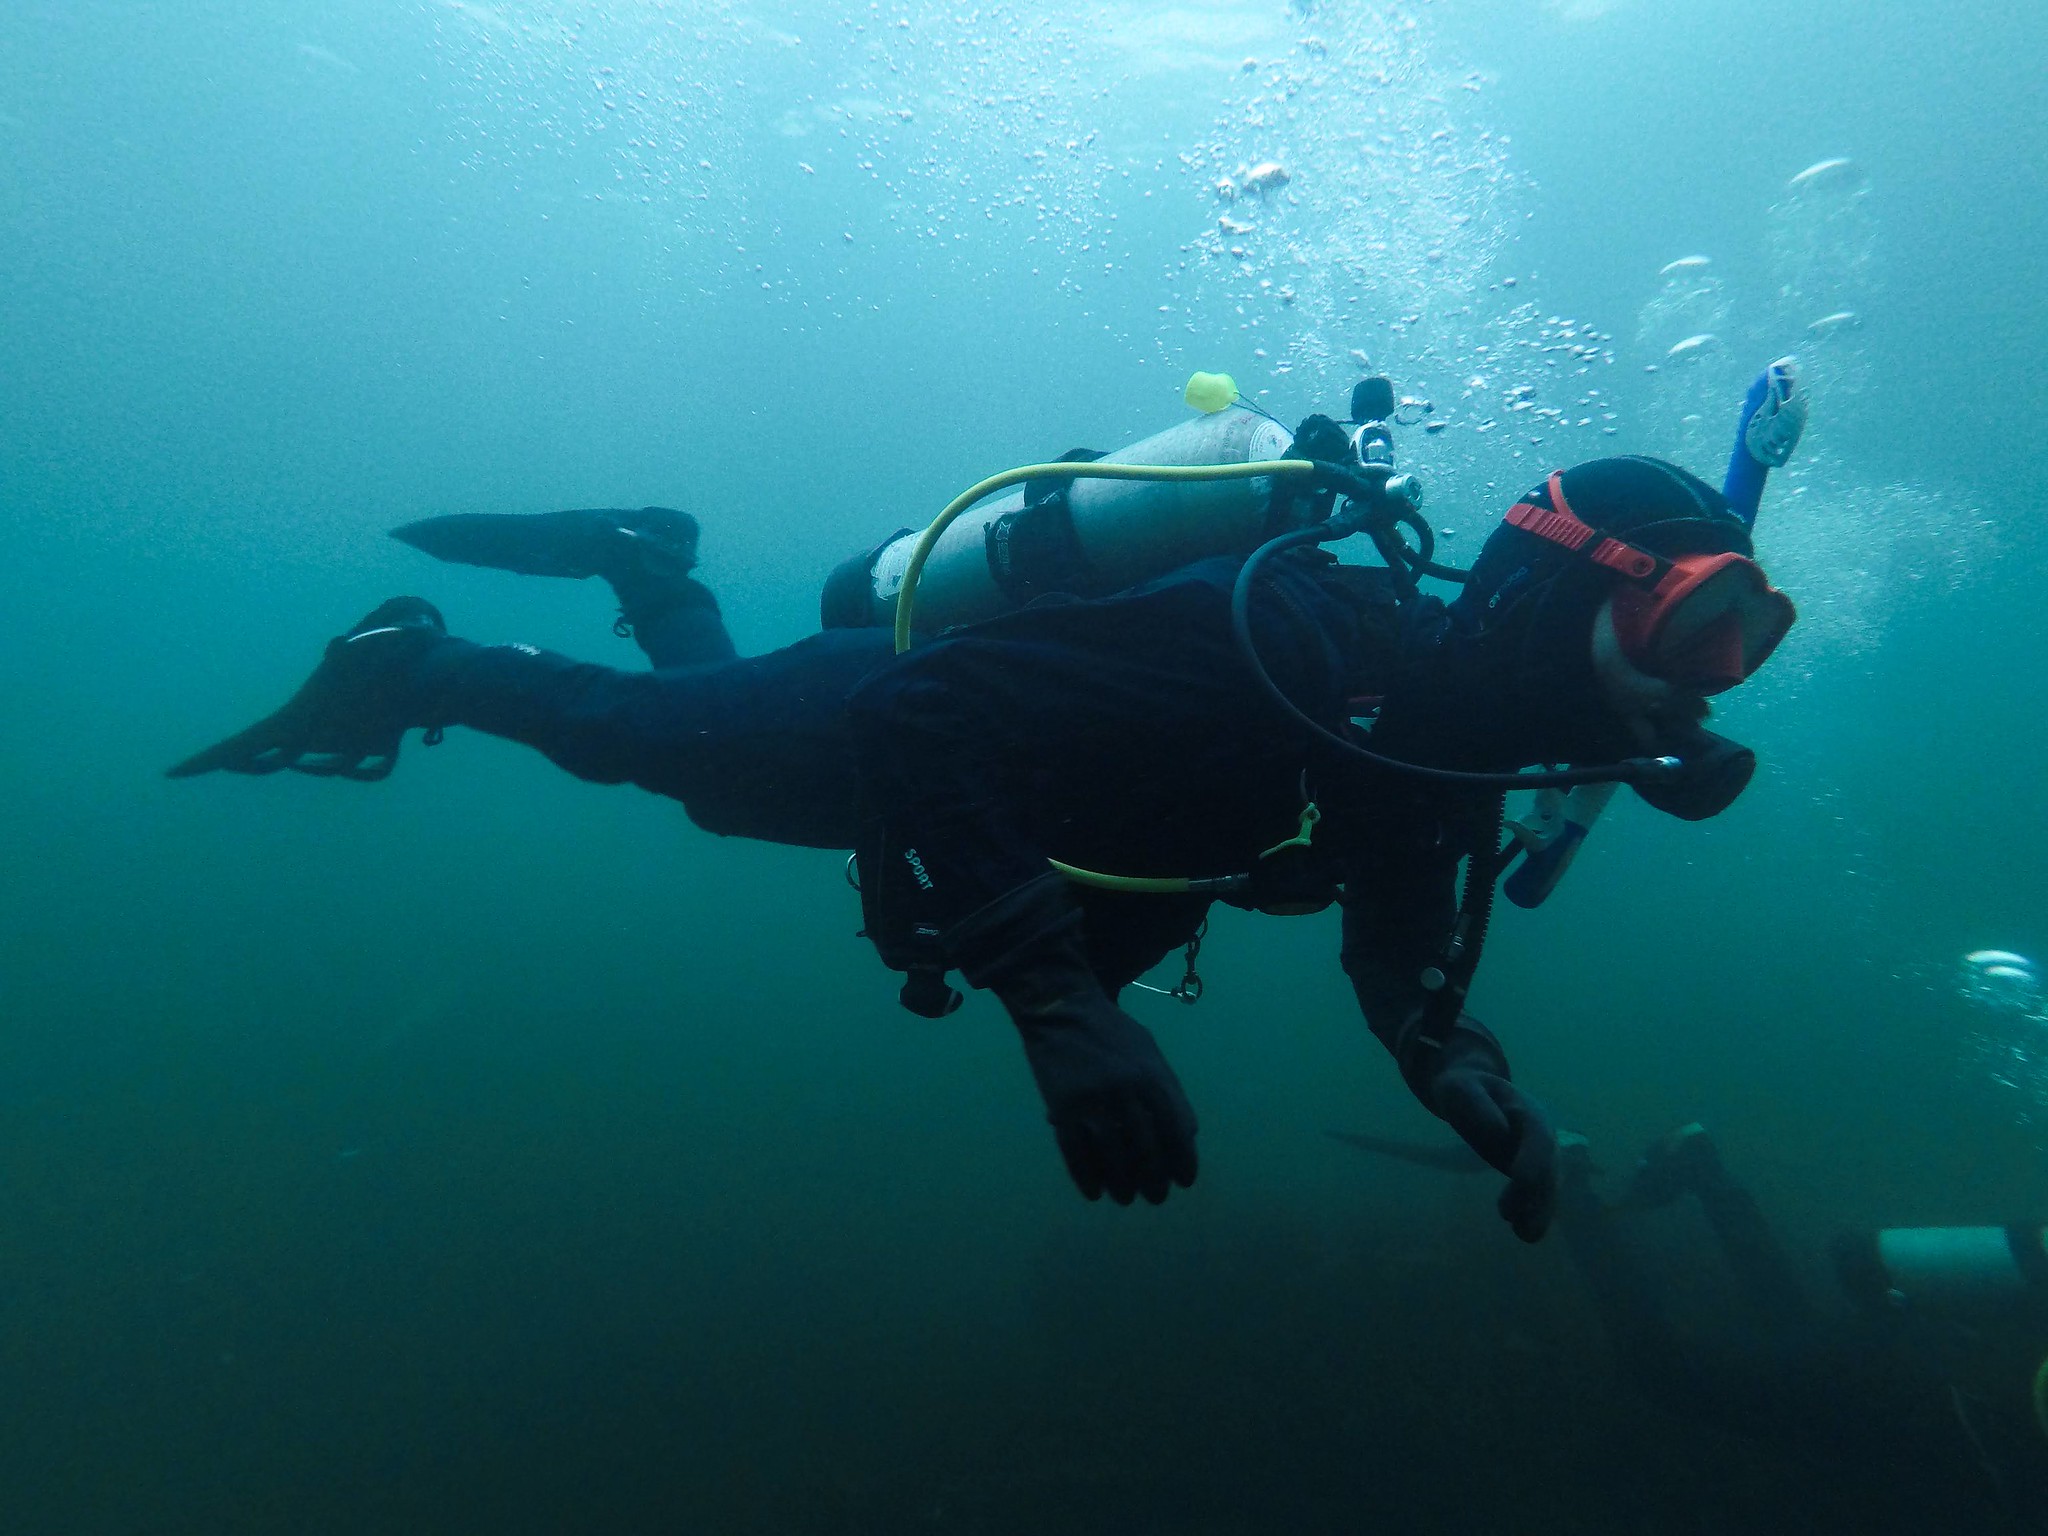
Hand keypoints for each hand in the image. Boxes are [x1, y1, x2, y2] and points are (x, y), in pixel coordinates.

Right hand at [1014, 1005, 1198, 1206]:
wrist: (1062, 1011)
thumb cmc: (1113, 1033)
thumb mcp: (1151, 1053)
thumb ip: (1170, 1091)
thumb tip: (1188, 1135)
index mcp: (1151, 1076)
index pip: (1176, 1129)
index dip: (1184, 1160)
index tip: (1184, 1180)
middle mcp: (1125, 1092)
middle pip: (1146, 1150)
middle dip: (1155, 1180)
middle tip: (1157, 1196)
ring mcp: (1092, 1101)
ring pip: (1112, 1157)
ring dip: (1122, 1185)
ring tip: (1126, 1197)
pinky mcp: (1062, 1108)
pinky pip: (1076, 1154)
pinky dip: (1086, 1178)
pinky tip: (1094, 1192)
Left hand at [1431, 1067, 1557, 1241]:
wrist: (1475, 1092)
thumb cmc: (1465, 1088)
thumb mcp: (1461, 1088)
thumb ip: (1478, 1107)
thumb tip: (1497, 1134)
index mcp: (1529, 1112)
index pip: (1538, 1138)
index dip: (1533, 1159)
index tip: (1520, 1178)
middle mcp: (1543, 1137)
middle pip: (1548, 1168)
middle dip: (1535, 1193)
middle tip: (1511, 1215)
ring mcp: (1541, 1157)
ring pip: (1548, 1188)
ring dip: (1540, 1212)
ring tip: (1524, 1234)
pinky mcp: (1532, 1174)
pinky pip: (1539, 1196)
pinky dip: (1535, 1214)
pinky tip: (1523, 1231)